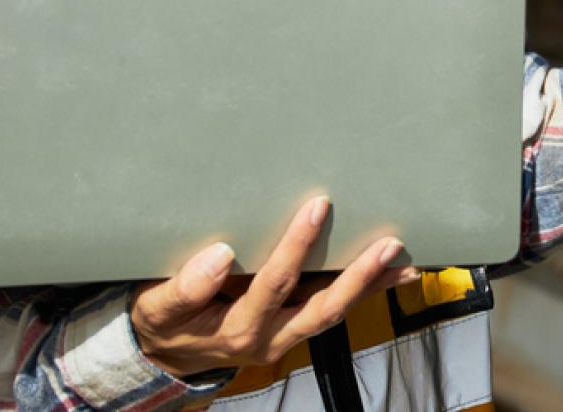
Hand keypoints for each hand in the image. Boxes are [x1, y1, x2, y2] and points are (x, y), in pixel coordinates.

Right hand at [129, 197, 414, 378]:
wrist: (167, 354)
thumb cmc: (164, 321)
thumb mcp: (158, 307)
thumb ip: (185, 287)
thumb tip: (220, 255)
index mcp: (238, 328)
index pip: (274, 284)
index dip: (296, 247)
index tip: (316, 208)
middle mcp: (270, 337)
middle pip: (322, 307)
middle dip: (357, 274)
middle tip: (386, 242)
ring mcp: (286, 335)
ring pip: (336, 311)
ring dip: (371, 286)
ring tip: (404, 259)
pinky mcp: (293, 327)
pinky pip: (334, 309)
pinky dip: (365, 291)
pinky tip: (393, 272)